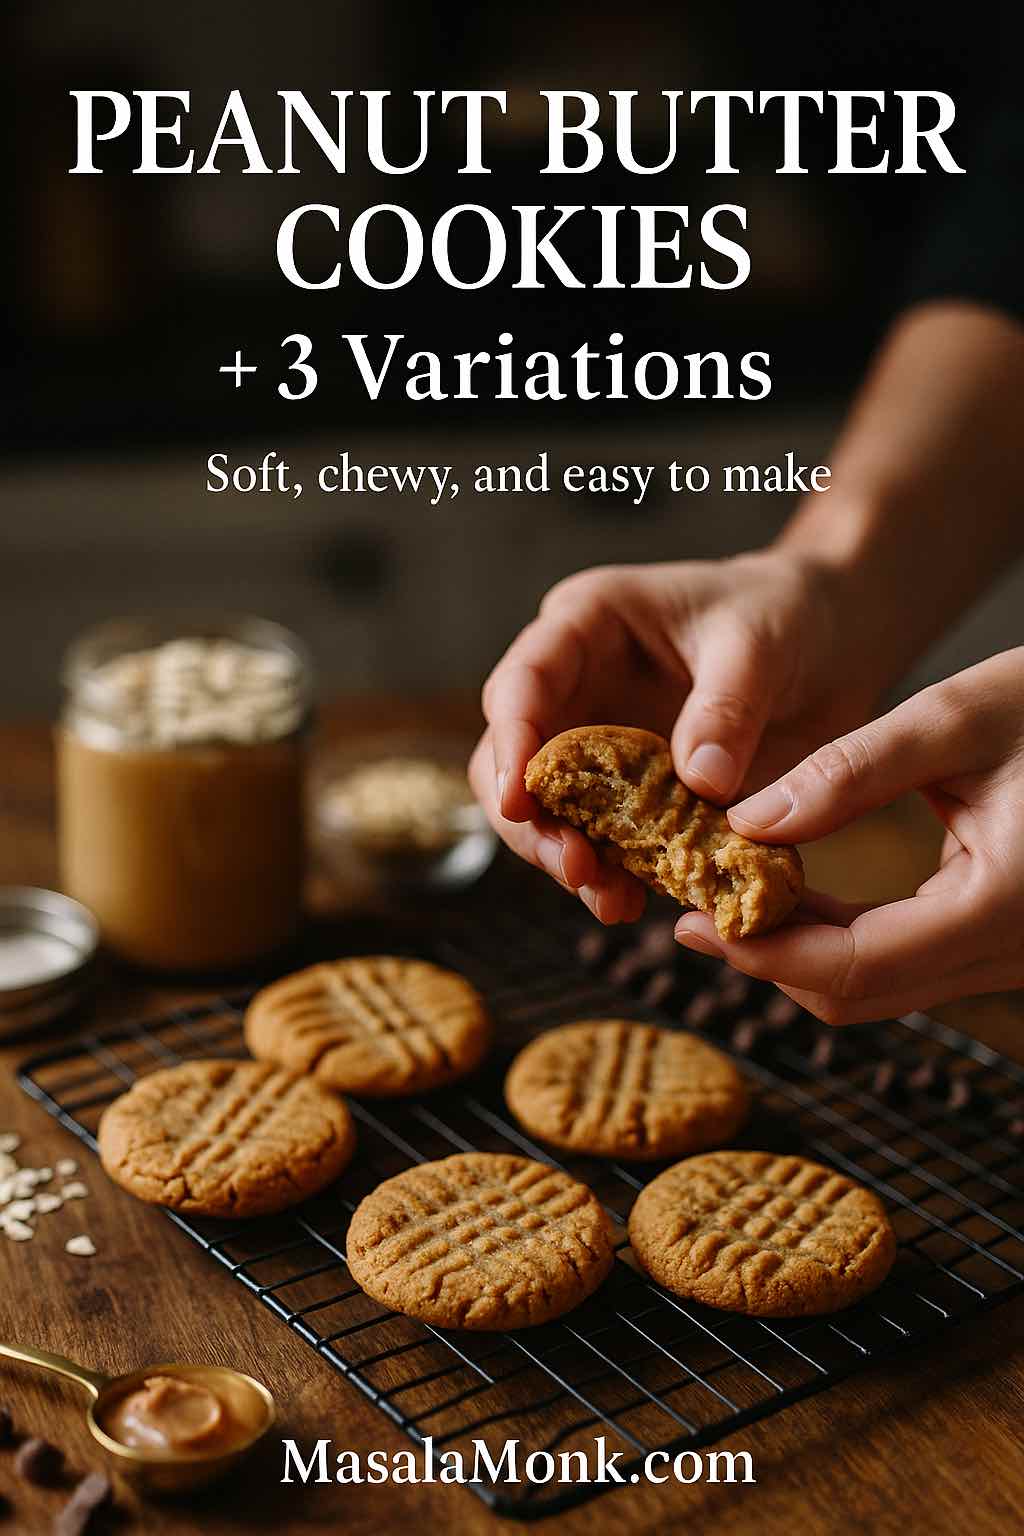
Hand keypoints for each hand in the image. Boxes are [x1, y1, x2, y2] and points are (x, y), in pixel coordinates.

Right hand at [469, 549, 878, 922]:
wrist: (830, 639)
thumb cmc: (784, 613)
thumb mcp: (760, 645)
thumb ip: (727, 707)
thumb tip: (701, 783)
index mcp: (587, 624)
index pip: (521, 684)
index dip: (511, 743)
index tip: (520, 801)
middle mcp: (575, 683)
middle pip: (512, 759)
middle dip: (533, 820)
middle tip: (577, 868)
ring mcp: (598, 741)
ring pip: (547, 811)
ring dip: (568, 859)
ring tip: (613, 901)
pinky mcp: (629, 790)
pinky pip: (603, 838)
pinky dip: (613, 873)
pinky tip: (638, 902)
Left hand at [675, 648, 1023, 1022]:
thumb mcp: (960, 717)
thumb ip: (853, 771)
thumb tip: (748, 822)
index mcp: (1004, 906)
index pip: (856, 966)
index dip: (763, 952)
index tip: (692, 920)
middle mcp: (1014, 952)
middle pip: (860, 994)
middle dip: (769, 960)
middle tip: (693, 910)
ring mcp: (1012, 954)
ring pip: (881, 987)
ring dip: (801, 952)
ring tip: (729, 896)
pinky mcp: (1003, 937)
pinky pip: (907, 961)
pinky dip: (843, 938)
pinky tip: (793, 893)